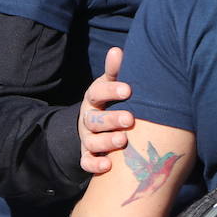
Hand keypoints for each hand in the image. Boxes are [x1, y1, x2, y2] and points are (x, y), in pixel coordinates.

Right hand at [79, 47, 134, 173]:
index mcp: (94, 99)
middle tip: (129, 119)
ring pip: (91, 141)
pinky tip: (108, 166)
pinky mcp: (88, 155)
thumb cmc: (111, 101)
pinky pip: (87, 162)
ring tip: (122, 141)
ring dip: (105, 142)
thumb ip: (115, 70)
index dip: (111, 91)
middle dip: (111, 119)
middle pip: (94, 119)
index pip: (97, 92)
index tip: (128, 90)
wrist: (97, 125)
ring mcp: (87, 138)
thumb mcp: (111, 84)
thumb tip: (116, 50)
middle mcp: (87, 118)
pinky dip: (95, 165)